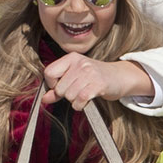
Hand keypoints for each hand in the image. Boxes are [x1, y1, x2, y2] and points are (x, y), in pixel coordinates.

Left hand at [39, 53, 154, 110]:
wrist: (120, 77)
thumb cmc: (94, 77)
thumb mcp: (74, 77)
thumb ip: (57, 88)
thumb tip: (43, 99)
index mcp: (71, 58)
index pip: (49, 72)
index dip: (51, 84)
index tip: (60, 87)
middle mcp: (80, 63)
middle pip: (59, 87)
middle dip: (65, 95)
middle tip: (76, 91)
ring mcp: (89, 73)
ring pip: (69, 95)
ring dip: (74, 100)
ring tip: (83, 94)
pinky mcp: (98, 85)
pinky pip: (79, 100)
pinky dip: (80, 105)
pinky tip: (85, 101)